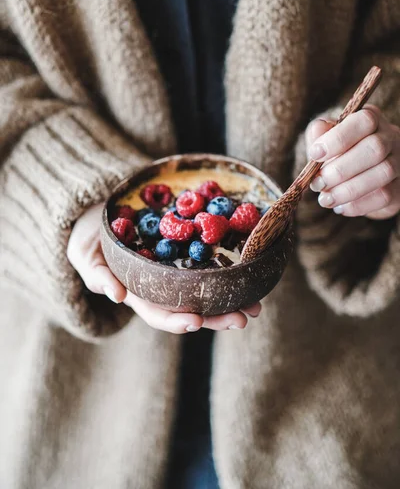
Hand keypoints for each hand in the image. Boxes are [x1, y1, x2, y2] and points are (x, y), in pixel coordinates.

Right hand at [67, 203, 260, 332]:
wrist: (101, 217)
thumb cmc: (89, 239)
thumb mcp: (84, 254)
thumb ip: (96, 273)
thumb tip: (114, 294)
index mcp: (137, 293)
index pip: (158, 312)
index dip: (176, 320)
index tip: (197, 321)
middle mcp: (161, 287)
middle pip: (191, 308)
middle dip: (218, 317)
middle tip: (244, 318)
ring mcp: (175, 271)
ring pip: (206, 291)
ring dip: (231, 300)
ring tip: (257, 305)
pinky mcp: (186, 252)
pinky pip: (209, 265)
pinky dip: (229, 272)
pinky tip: (250, 273)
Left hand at [305, 105, 399, 218]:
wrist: (355, 174)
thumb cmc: (337, 150)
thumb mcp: (324, 137)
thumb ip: (318, 133)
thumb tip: (318, 135)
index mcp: (371, 119)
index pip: (364, 121)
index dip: (339, 138)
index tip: (315, 154)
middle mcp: (390, 137)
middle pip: (375, 148)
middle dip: (341, 169)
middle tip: (318, 183)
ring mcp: (399, 162)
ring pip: (383, 173)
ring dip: (348, 189)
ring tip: (325, 199)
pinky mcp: (399, 188)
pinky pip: (384, 196)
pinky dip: (358, 204)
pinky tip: (340, 207)